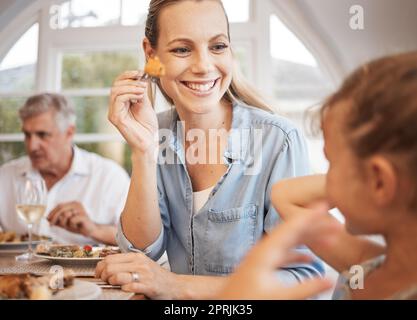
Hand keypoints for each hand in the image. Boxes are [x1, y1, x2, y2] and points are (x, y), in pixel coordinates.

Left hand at [47, 201, 96, 236]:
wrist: (90, 231)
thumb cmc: (78, 226)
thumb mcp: (65, 223)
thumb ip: (57, 220)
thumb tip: (47, 218)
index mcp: (73, 204)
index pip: (59, 205)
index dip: (52, 212)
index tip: (47, 220)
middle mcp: (77, 204)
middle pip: (61, 208)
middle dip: (54, 217)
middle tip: (51, 225)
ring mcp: (81, 209)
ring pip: (65, 214)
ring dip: (64, 223)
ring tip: (70, 226)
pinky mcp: (83, 216)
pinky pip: (72, 220)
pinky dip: (72, 225)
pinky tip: (76, 226)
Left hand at [95, 253, 177, 298]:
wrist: (174, 285)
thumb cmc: (156, 276)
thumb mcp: (141, 264)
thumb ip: (126, 263)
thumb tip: (106, 266)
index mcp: (136, 256)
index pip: (109, 258)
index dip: (99, 267)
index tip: (99, 274)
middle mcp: (139, 263)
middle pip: (110, 267)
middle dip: (103, 276)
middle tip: (105, 281)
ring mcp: (144, 274)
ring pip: (117, 276)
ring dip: (111, 282)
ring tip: (114, 285)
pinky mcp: (148, 286)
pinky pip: (129, 287)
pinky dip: (123, 289)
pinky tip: (125, 289)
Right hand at [108, 71, 158, 153]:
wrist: (149, 141)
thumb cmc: (147, 126)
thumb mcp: (145, 104)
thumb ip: (140, 92)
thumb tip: (140, 79)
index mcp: (121, 103)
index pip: (119, 83)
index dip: (128, 75)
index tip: (140, 73)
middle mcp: (115, 107)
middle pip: (115, 85)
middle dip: (129, 80)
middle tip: (143, 83)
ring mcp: (113, 112)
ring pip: (115, 91)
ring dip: (130, 87)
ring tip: (142, 90)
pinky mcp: (115, 118)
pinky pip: (118, 100)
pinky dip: (129, 94)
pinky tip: (139, 96)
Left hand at [219, 213, 336, 299]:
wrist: (226, 305)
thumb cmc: (246, 299)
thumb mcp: (279, 294)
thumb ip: (305, 287)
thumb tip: (331, 279)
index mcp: (267, 250)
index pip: (292, 226)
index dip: (309, 215)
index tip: (324, 204)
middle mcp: (264, 249)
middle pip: (293, 232)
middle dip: (314, 226)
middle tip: (335, 222)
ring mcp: (263, 256)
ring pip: (289, 242)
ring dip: (307, 239)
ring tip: (328, 238)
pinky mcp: (262, 266)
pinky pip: (284, 254)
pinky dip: (298, 254)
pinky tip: (309, 259)